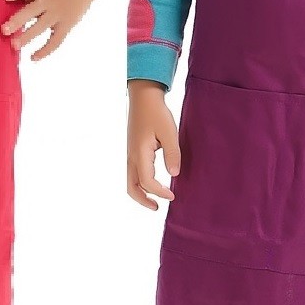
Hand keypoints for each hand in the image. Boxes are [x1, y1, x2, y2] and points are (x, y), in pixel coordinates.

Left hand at [2, 0, 98, 60]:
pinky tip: (33, 57)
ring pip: (40, 27)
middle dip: (17, 21)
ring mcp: (58, 13)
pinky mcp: (66, 24)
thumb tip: (8, 11)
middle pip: (31, 11)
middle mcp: (48, 1)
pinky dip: (44, 51)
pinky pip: (55, 41)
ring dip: (26, 37)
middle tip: (4, 30)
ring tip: (14, 46)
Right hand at [127, 80, 180, 210]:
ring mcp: (130, 153)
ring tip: (154, 198)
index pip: (147, 181)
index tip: (172, 195)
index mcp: (140, 153)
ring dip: (140, 192)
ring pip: (130, 180)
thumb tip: (174, 175)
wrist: (143, 97)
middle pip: (131, 187)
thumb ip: (172, 154)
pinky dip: (140, 182)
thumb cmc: (157, 113)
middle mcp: (131, 156)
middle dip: (143, 200)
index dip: (159, 191)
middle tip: (157, 207)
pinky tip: (153, 181)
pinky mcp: (132, 150)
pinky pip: (133, 172)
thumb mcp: (169, 132)